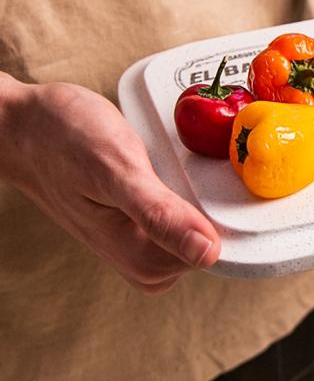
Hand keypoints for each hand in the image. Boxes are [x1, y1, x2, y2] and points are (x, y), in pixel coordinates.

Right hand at [0, 76, 220, 294]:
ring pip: (195, 224)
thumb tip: (208, 253)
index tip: (214, 183)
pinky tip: (166, 169)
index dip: (223, 217)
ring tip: (167, 165)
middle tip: (179, 165)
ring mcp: (136, 239)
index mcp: (136, 256)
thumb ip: (161, 215)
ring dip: (195, 192)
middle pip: (208, 240)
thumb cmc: (62, 140)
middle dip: (207, 201)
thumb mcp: (116, 169)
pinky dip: (183, 188)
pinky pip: (178, 211)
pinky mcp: (136, 220)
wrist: (23, 124)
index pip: (212, 254)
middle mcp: (138, 256)